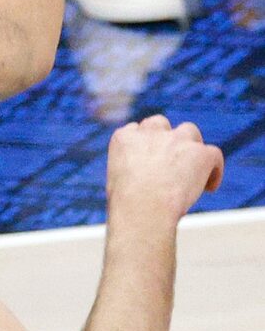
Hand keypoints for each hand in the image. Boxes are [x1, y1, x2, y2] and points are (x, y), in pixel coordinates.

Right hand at [106, 114, 224, 225]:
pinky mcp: (199, 153)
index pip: (137, 130)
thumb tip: (143, 186)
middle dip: (167, 139)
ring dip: (191, 147)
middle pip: (161, 123)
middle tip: (173, 162)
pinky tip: (210, 187)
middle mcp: (150, 132)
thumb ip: (130, 173)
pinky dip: (214, 170)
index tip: (151, 160)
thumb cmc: (127, 205)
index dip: (146, 143)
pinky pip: (213, 153)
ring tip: (195, 171)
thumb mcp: (117, 182)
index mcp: (124, 138)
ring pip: (189, 131)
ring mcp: (176, 139)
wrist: (143, 207)